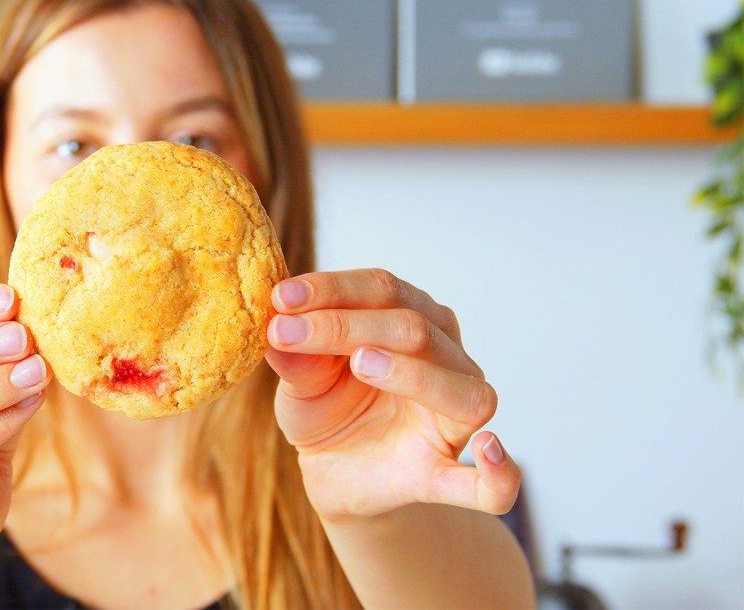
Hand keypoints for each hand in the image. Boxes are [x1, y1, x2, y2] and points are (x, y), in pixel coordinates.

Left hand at [265, 269, 519, 520]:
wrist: (332, 470)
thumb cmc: (326, 407)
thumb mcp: (300, 378)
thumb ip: (295, 357)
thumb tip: (276, 325)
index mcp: (415, 321)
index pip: (383, 289)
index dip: (332, 289)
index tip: (281, 297)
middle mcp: (447, 360)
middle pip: (413, 329)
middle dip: (345, 325)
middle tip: (287, 331)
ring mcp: (453, 419)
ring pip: (459, 389)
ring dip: (412, 373)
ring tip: (361, 362)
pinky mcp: (443, 474)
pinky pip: (490, 485)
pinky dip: (499, 473)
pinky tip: (490, 450)